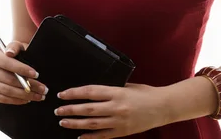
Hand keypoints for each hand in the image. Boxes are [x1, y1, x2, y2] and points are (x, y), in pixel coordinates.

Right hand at [0, 40, 48, 104]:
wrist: (6, 61)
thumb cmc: (13, 53)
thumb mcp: (16, 46)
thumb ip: (14, 46)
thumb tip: (9, 52)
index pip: (7, 63)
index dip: (22, 69)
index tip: (36, 74)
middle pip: (9, 80)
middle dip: (28, 85)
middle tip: (43, 89)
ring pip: (7, 91)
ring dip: (25, 95)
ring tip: (39, 96)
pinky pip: (3, 99)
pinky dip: (16, 100)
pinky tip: (27, 99)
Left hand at [55, 82, 169, 138]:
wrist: (163, 106)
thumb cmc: (145, 92)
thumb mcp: (128, 85)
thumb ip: (112, 88)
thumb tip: (94, 90)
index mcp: (117, 92)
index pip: (90, 91)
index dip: (74, 93)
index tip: (62, 94)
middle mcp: (116, 107)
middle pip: (88, 109)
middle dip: (70, 110)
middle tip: (58, 110)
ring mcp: (119, 121)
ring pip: (92, 124)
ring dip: (76, 123)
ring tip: (63, 123)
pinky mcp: (122, 132)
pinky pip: (103, 136)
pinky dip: (90, 137)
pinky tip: (79, 137)